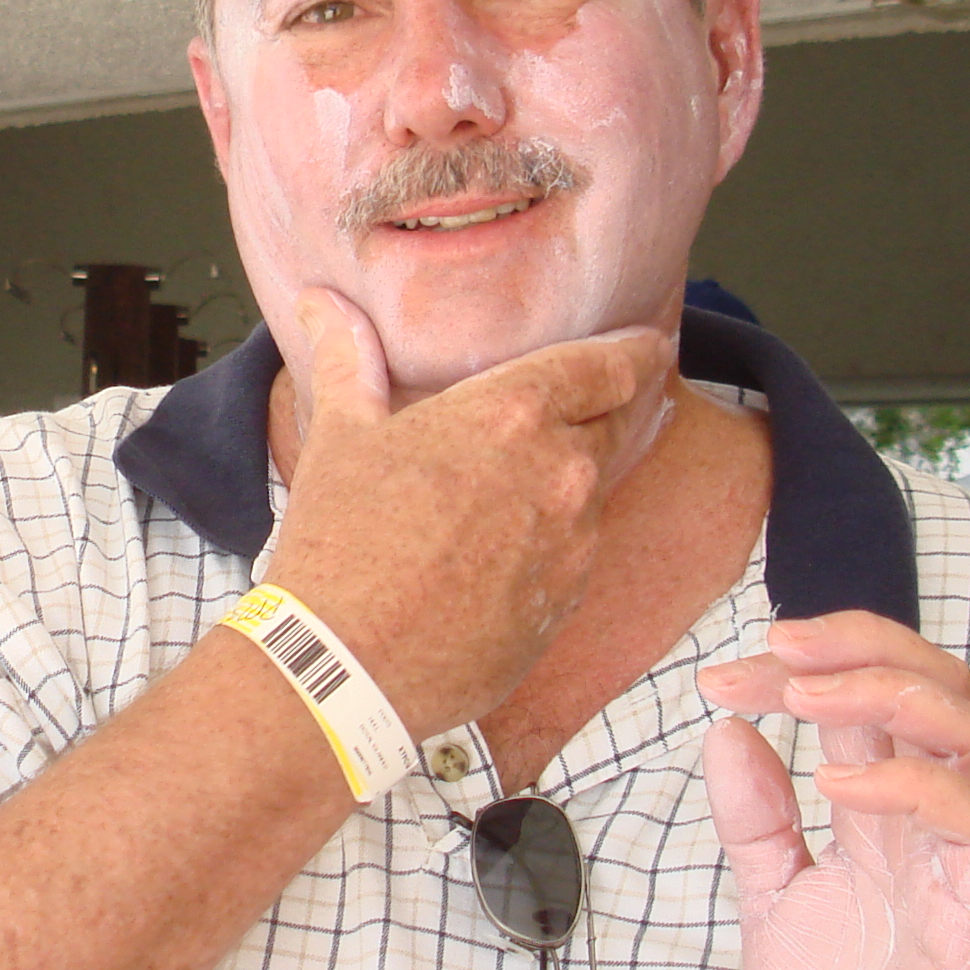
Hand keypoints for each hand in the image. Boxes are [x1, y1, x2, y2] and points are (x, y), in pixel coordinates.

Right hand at [264, 289, 675, 741]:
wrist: (346, 666)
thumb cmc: (341, 544)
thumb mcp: (340, 436)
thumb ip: (346, 359)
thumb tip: (321, 303)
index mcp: (514, 413)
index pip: (612, 366)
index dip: (637, 351)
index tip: (649, 342)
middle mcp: (563, 472)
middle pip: (617, 423)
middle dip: (608, 409)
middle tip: (592, 399)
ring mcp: (574, 543)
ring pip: (598, 490)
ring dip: (576, 476)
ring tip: (532, 479)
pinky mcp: (568, 601)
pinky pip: (579, 551)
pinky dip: (559, 537)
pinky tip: (513, 545)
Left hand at [699, 613, 969, 969]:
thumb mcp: (772, 905)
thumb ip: (758, 823)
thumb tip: (729, 731)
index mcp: (878, 817)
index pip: (866, 699)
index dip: (804, 665)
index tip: (723, 674)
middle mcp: (925, 828)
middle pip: (935, 687)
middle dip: (860, 644)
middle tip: (776, 643)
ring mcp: (958, 868)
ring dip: (888, 689)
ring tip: (806, 689)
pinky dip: (907, 784)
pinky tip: (837, 781)